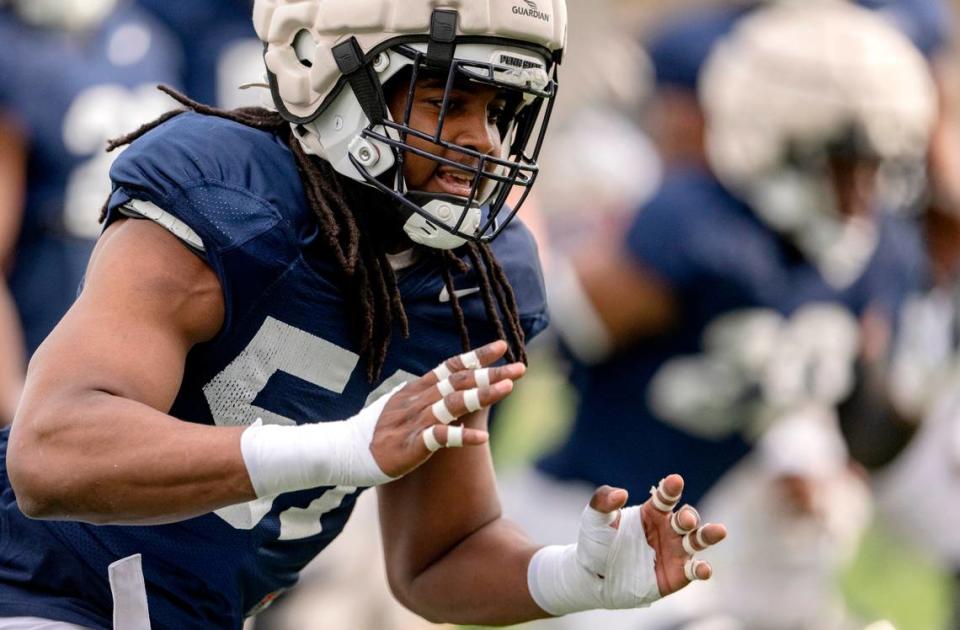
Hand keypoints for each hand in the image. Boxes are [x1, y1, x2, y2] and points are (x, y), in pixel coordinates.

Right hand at [370, 340, 524, 477]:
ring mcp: (415, 421)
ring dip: (481, 395)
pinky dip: (461, 437)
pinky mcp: (410, 445)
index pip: (452, 365)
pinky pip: (439, 438)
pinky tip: (482, 438)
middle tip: (520, 367)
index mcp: (417, 389)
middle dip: (491, 373)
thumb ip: (427, 396)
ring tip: (507, 388)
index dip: (477, 355)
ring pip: (452, 403)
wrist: (343, 450)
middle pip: (459, 381)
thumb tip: (451, 387)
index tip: (503, 345)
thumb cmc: (376, 430)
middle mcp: (419, 400)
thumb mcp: (403, 406)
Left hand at [527, 473, 727, 615]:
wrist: (592, 577)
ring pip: (698, 540)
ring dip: (708, 535)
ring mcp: (674, 551)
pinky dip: (702, 569)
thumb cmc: (597, 542)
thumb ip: (603, 501)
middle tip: (686, 518)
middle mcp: (668, 529)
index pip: (666, 497)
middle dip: (689, 515)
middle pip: (686, 517)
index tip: (674, 481)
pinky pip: (693, 570)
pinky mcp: (677, 574)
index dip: (671, 488)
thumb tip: (621, 493)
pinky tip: (704, 569)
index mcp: (652, 512)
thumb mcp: (594, 519)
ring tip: (719, 530)